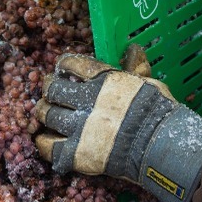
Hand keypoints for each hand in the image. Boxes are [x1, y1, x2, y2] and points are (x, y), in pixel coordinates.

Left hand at [34, 45, 201, 201]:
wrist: (160, 146)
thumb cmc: (159, 112)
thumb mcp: (148, 83)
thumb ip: (135, 67)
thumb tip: (133, 49)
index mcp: (102, 81)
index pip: (73, 64)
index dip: (64, 65)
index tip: (62, 68)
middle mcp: (85, 101)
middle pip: (52, 89)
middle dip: (48, 88)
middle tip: (49, 92)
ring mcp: (77, 128)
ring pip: (46, 115)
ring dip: (42, 113)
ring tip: (44, 113)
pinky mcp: (74, 153)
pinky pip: (47, 146)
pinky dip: (42, 141)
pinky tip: (43, 138)